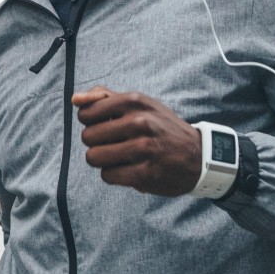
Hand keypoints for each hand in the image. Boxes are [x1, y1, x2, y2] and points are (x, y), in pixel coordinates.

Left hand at [72, 86, 201, 195]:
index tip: (106, 126)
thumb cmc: (162, 128)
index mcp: (135, 102)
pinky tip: (128, 169)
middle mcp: (140, 122)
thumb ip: (104, 97)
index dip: (91, 123)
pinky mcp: (145, 174)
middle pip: (88, 137)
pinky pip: (107, 175)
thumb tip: (75, 99)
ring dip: (103, 160)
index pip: (87, 113)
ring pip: (94, 157)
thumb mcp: (140, 104)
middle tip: (116, 144)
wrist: (199, 156)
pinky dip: (113, 174)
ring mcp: (143, 148)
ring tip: (120, 157)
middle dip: (97, 143)